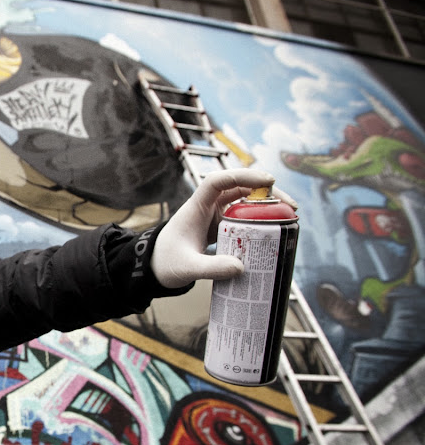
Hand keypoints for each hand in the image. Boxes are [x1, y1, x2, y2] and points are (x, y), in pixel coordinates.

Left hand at [150, 169, 296, 288]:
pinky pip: (243, 218)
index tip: (268, 181)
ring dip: (266, 206)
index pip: (219, 181)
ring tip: (289, 217)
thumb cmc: (166, 262)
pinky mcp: (220, 228)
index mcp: (196, 206)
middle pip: (240, 188)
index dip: (244, 176)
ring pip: (245, 202)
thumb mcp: (188, 268)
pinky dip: (260, 220)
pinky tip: (275, 229)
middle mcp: (207, 206)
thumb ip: (211, 268)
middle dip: (267, 192)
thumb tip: (240, 267)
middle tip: (290, 206)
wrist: (155, 268)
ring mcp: (215, 216)